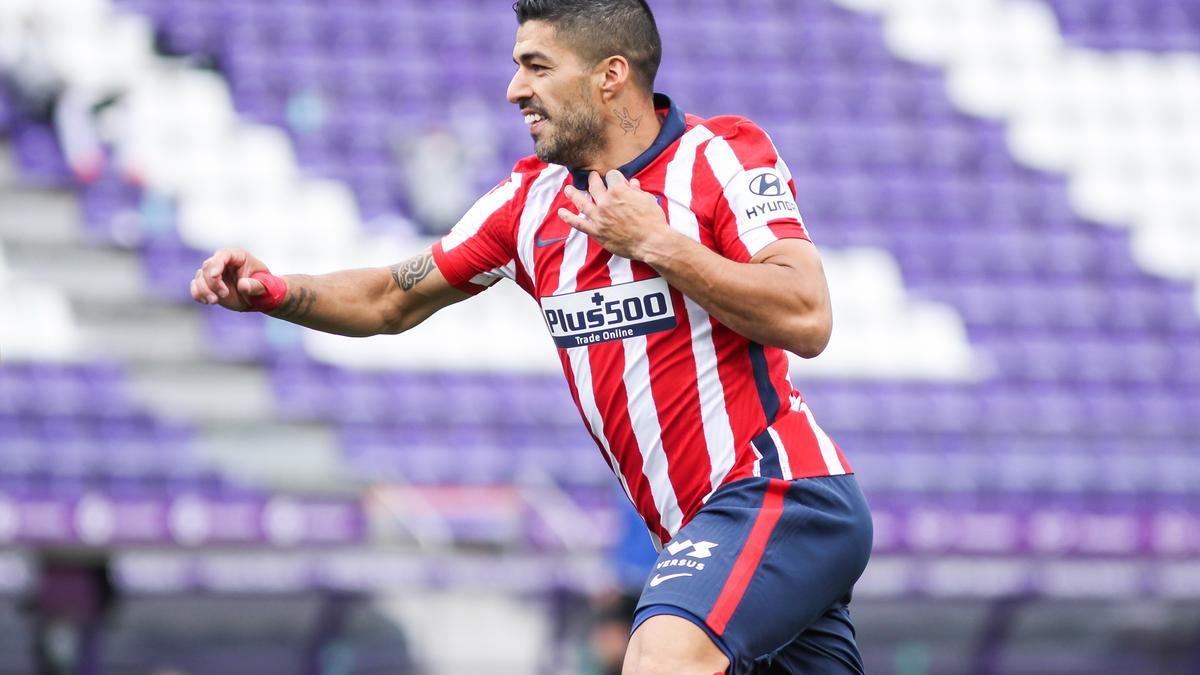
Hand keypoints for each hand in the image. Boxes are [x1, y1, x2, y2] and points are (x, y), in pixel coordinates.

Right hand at [190, 247, 272, 310]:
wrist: (258, 298)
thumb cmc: (263, 287)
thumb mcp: (264, 286)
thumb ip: (255, 285)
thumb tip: (242, 285)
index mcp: (237, 256)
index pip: (223, 255)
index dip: (217, 264)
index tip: (215, 276)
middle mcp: (223, 262)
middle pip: (208, 267)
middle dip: (212, 282)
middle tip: (224, 295)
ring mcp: (214, 273)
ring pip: (200, 277)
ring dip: (204, 290)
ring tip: (214, 301)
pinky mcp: (208, 285)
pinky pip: (195, 286)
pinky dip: (197, 294)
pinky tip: (207, 302)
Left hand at [558, 170, 673, 261]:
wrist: (651, 242)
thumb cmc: (653, 220)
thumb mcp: (647, 200)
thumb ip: (636, 191)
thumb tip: (632, 183)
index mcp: (619, 191)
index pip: (612, 176)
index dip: (615, 177)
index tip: (616, 181)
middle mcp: (606, 202)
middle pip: (594, 185)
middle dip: (593, 179)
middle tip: (592, 178)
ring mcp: (599, 217)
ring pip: (581, 202)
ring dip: (573, 194)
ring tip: (568, 189)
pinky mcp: (596, 232)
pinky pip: (578, 224)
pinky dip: (568, 218)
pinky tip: (561, 212)